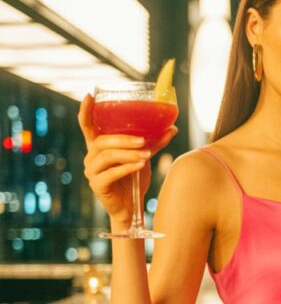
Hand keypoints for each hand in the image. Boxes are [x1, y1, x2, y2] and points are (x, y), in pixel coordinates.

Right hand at [78, 93, 177, 227]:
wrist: (131, 206)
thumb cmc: (134, 179)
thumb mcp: (143, 157)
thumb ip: (153, 142)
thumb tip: (172, 127)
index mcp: (98, 147)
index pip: (87, 126)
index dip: (85, 111)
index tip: (88, 96)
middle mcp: (91, 157)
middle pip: (101, 141)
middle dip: (122, 139)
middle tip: (142, 140)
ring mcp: (92, 172)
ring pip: (106, 157)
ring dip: (127, 153)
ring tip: (146, 155)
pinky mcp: (98, 186)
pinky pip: (111, 174)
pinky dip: (126, 168)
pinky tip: (140, 166)